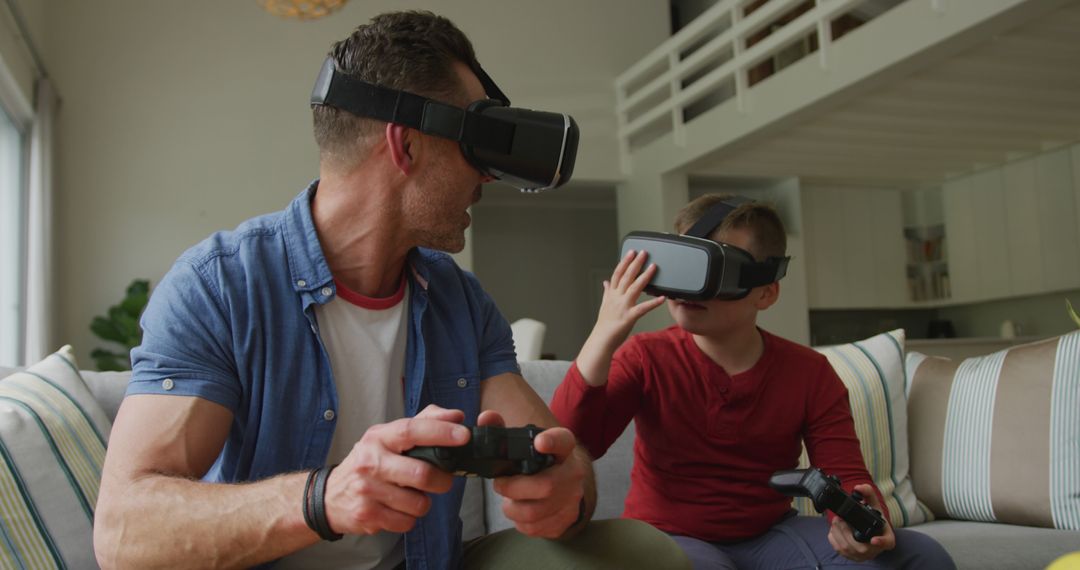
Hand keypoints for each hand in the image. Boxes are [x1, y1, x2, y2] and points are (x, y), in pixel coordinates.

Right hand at [324, 405, 469, 535]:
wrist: (330, 496)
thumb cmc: (370, 462)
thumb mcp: (389, 437)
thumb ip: (424, 422)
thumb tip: (456, 415)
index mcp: (379, 437)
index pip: (412, 430)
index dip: (441, 432)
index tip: (464, 435)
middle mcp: (370, 462)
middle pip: (422, 474)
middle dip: (442, 481)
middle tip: (442, 480)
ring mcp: (367, 490)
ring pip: (418, 504)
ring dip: (423, 502)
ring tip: (412, 495)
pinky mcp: (367, 516)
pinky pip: (406, 522)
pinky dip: (409, 518)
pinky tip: (398, 509)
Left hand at [480, 410, 586, 538]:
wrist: (565, 485)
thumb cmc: (538, 462)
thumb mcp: (524, 444)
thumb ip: (501, 429)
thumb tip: (485, 419)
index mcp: (563, 448)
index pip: (562, 441)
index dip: (551, 441)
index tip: (539, 442)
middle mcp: (573, 472)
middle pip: (544, 486)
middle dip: (513, 489)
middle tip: (500, 484)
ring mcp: (572, 498)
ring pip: (534, 512)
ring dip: (512, 508)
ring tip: (509, 500)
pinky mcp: (566, 519)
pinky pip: (535, 527)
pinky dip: (519, 522)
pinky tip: (520, 511)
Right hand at [576, 249, 665, 385]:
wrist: (602, 340)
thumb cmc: (604, 324)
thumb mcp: (604, 305)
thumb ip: (607, 292)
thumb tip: (605, 282)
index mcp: (611, 294)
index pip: (618, 274)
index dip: (624, 262)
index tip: (631, 252)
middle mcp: (617, 298)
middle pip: (626, 277)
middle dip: (635, 263)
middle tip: (644, 253)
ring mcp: (623, 307)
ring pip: (634, 288)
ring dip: (645, 277)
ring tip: (654, 267)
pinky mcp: (629, 317)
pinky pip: (643, 308)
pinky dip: (653, 303)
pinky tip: (662, 298)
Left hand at [827, 484, 895, 560]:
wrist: (868, 529)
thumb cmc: (873, 518)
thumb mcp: (874, 505)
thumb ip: (868, 493)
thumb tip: (858, 488)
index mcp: (886, 537)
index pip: (887, 543)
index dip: (881, 542)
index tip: (874, 540)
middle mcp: (875, 550)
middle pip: (861, 547)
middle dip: (845, 530)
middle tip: (839, 518)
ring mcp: (863, 556)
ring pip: (847, 549)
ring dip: (838, 533)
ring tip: (836, 521)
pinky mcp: (851, 557)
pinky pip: (839, 550)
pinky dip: (834, 538)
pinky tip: (835, 529)